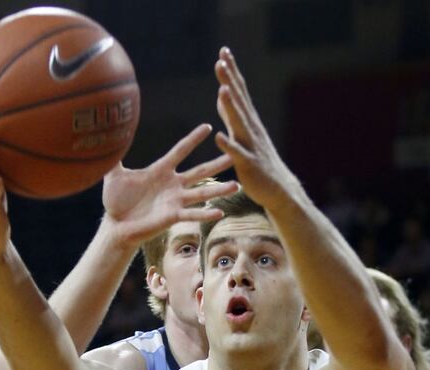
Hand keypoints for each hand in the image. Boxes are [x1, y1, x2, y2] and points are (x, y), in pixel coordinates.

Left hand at [102, 124, 237, 248]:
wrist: (116, 225)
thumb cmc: (116, 201)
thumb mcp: (114, 176)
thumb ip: (114, 157)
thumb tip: (106, 135)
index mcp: (160, 171)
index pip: (180, 151)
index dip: (192, 139)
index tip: (208, 127)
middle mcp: (172, 185)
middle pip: (199, 171)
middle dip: (217, 163)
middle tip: (235, 154)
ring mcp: (174, 201)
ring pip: (201, 193)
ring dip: (219, 190)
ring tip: (237, 185)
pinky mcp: (172, 217)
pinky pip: (191, 214)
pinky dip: (205, 214)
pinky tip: (220, 212)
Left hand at [213, 47, 300, 210]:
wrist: (279, 190)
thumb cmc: (258, 163)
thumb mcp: (242, 134)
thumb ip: (231, 115)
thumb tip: (222, 94)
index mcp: (248, 122)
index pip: (239, 91)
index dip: (231, 72)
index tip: (224, 51)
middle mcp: (251, 129)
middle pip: (239, 100)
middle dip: (230, 79)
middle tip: (222, 58)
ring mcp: (251, 146)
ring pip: (239, 123)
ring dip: (231, 106)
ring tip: (222, 88)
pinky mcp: (248, 165)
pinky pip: (236, 154)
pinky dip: (228, 145)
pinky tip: (218, 137)